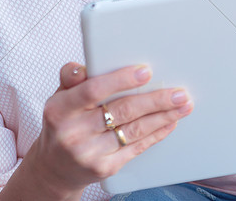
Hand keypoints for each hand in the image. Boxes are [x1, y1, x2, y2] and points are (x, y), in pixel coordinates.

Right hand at [20, 62, 192, 198]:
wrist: (55, 167)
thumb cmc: (62, 124)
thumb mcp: (59, 97)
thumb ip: (72, 78)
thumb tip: (84, 66)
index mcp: (60, 109)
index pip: (93, 90)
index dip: (121, 80)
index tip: (145, 72)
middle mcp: (73, 133)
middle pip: (121, 111)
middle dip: (155, 100)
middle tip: (178, 92)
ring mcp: (89, 153)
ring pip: (134, 130)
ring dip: (162, 116)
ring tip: (181, 105)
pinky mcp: (105, 168)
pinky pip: (136, 148)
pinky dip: (156, 134)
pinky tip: (168, 123)